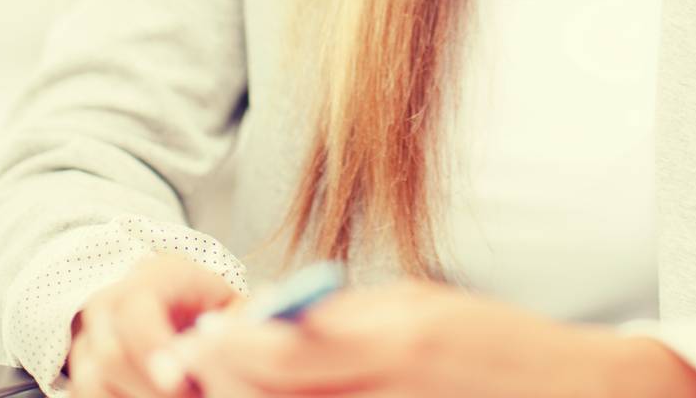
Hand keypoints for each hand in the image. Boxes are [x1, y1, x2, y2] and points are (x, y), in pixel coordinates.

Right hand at [65, 250, 246, 396]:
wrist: (185, 310)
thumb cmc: (213, 309)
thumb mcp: (233, 306)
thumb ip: (236, 322)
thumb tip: (229, 337)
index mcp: (154, 276)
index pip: (135, 310)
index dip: (153, 348)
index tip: (178, 381)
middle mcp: (111, 301)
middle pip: (109, 353)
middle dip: (150, 388)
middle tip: (192, 394)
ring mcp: (90, 335)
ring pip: (91, 381)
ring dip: (135, 397)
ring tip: (180, 396)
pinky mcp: (81, 366)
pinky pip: (83, 395)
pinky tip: (150, 397)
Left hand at [153, 276, 648, 397]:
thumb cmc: (493, 345)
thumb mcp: (416, 307)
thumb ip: (339, 321)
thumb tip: (259, 322)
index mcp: (393, 345)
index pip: (270, 354)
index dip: (223, 346)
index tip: (201, 335)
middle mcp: (384, 396)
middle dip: (226, 383)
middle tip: (206, 366)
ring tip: (247, 381)